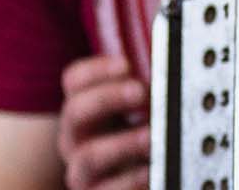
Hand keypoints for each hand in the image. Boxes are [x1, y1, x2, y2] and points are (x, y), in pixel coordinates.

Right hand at [57, 55, 149, 189]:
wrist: (142, 185)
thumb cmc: (142, 148)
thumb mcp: (139, 114)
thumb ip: (145, 91)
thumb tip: (164, 61)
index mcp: (83, 112)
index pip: (73, 81)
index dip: (96, 70)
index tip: (126, 64)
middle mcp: (75, 139)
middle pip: (75, 111)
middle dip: (107, 98)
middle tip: (140, 91)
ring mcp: (83, 172)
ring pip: (89, 155)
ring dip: (122, 143)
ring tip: (152, 136)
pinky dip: (131, 180)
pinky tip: (152, 171)